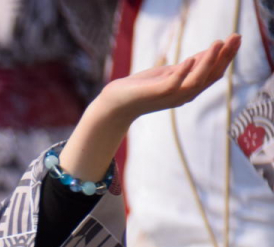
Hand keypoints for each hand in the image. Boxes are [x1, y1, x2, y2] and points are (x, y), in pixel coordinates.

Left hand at [96, 34, 241, 122]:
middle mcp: (184, 95)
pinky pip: (174, 84)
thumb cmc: (142, 88)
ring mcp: (171, 96)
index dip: (226, 57)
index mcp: (188, 89)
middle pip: (211, 76)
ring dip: (208, 61)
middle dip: (224, 56)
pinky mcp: (157, 94)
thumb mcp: (169, 73)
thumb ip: (188, 66)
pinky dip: (183, 72)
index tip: (236, 39)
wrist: (116, 103)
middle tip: (236, 37)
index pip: (213, 73)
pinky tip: (190, 59)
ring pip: (196, 80)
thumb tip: (209, 53)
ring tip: (218, 43)